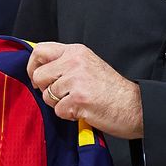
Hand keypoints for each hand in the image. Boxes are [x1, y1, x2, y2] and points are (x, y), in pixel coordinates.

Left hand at [27, 42, 143, 138]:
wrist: (133, 106)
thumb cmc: (111, 89)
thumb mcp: (88, 65)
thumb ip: (65, 63)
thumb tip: (38, 70)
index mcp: (76, 51)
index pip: (40, 50)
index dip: (32, 66)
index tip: (37, 78)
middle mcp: (75, 61)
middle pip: (39, 75)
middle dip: (44, 89)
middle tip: (61, 95)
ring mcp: (77, 80)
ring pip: (47, 95)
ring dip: (59, 104)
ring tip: (78, 102)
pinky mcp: (79, 99)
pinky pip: (58, 111)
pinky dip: (68, 115)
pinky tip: (83, 111)